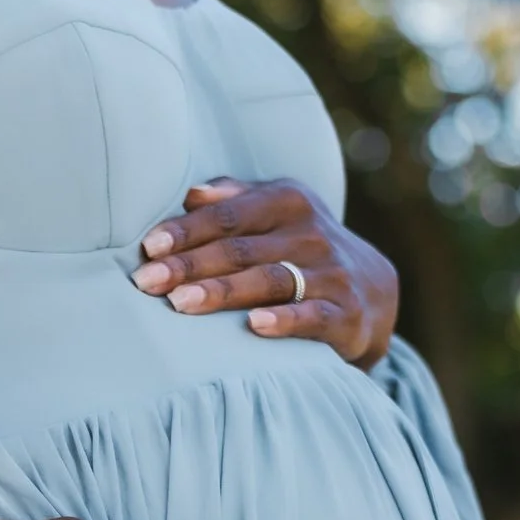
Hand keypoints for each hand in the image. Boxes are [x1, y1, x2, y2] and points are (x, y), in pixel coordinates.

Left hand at [130, 178, 399, 367]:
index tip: (149, 247)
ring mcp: (331, 273)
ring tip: (180, 303)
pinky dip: (285, 320)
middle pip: (239, 249)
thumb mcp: (273, 213)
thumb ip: (233, 201)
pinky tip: (254, 326)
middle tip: (147, 281)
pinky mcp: (346, 314)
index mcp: (286, 202)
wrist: (372, 290)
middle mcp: (310, 233)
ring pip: (269, 279)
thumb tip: (192, 193)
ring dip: (223, 291)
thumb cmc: (299, 247)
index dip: (186, 231)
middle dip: (189, 265)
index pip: (226, 215)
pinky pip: (313, 316)